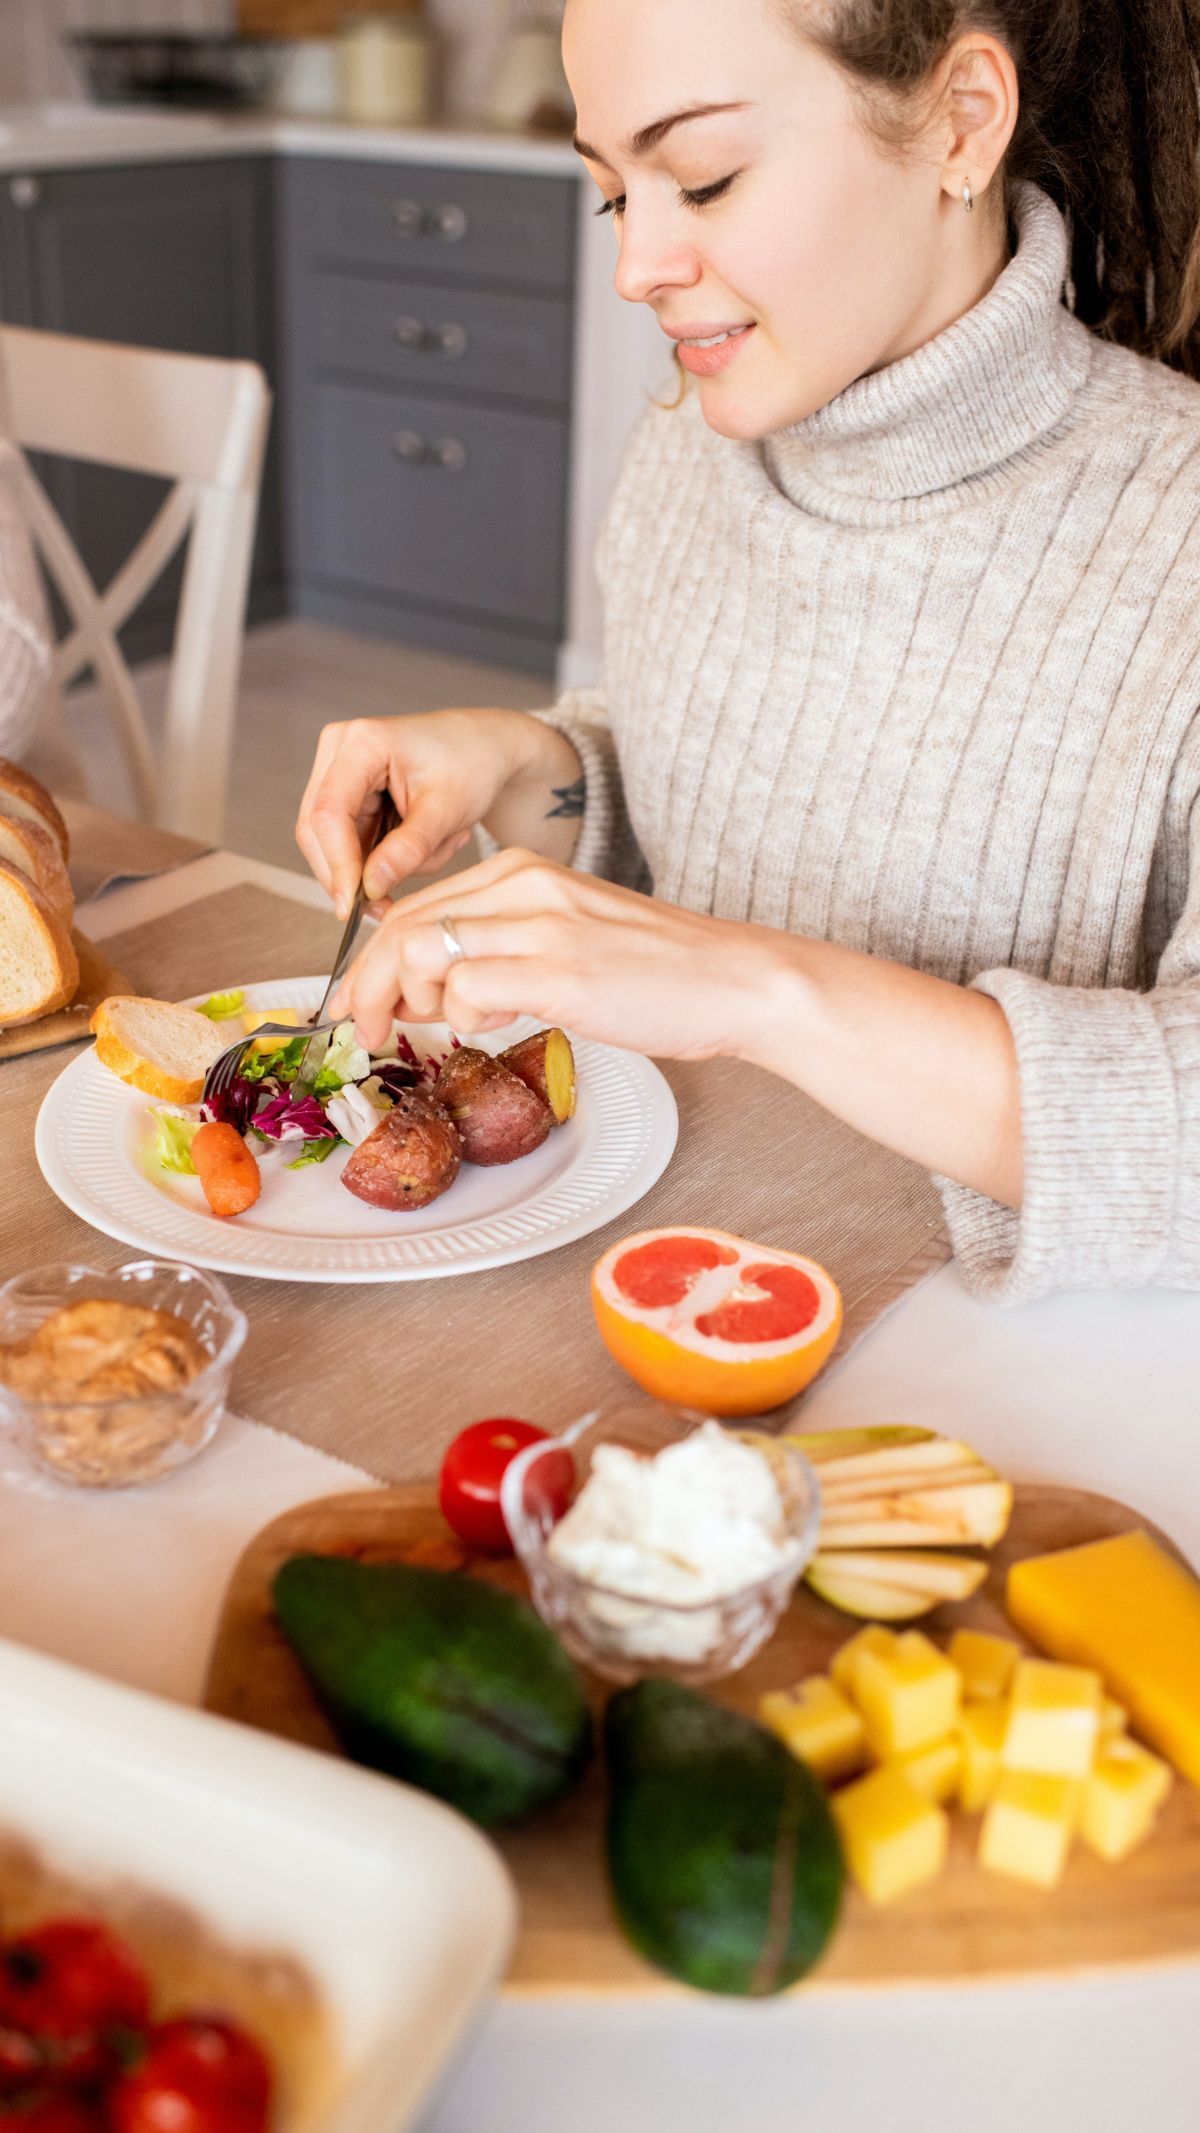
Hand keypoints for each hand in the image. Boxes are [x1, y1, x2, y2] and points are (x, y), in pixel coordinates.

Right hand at [295, 709, 560, 919]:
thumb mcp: (447, 810)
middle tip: (384, 908)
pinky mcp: (347, 793)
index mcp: (362, 741)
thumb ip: (408, 849)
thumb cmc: (471, 764)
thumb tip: (369, 888)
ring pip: (330, 841)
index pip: (330, 811)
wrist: (483, 748)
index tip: (351, 905)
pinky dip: (381, 857)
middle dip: (349, 874)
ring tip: (433, 851)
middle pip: (317, 829)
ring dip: (373, 866)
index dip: (337, 863)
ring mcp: (338, 771)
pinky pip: (348, 841)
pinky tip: (424, 846)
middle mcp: (339, 750)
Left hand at [328, 848, 778, 1058]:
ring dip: (405, 1002)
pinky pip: (466, 989)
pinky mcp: (560, 971)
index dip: (370, 961)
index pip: (413, 906)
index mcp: (522, 872)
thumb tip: (434, 990)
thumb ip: (503, 949)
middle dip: (366, 985)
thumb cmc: (658, 971)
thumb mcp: (568, 937)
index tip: (360, 1002)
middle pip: (402, 926)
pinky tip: (490, 1025)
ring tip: (427, 1030)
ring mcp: (541, 926)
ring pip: (421, 951)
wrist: (734, 980)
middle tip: (363, 1030)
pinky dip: (459, 1017)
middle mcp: (524, 887)